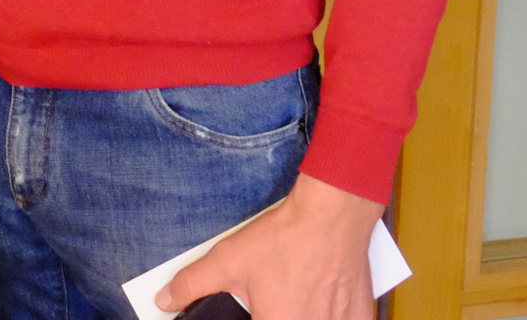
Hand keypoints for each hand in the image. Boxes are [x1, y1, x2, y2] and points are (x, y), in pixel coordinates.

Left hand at [156, 174, 380, 319]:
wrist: (331, 217)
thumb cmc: (284, 240)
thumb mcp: (227, 260)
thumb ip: (192, 285)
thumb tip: (165, 302)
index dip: (253, 316)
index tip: (255, 308)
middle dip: (276, 310)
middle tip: (274, 298)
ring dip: (304, 311)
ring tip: (298, 292)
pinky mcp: (361, 316)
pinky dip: (332, 315)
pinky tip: (323, 300)